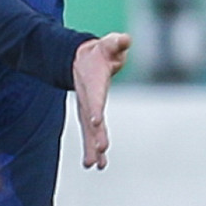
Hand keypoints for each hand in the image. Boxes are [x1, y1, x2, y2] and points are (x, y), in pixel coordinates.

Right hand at [72, 32, 129, 169]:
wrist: (81, 61)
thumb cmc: (100, 52)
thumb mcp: (109, 44)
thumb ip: (116, 43)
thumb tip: (124, 39)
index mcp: (93, 85)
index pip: (94, 97)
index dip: (95, 108)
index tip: (97, 121)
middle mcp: (88, 101)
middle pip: (90, 120)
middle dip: (95, 135)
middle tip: (101, 149)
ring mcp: (88, 110)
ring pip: (89, 132)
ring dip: (92, 148)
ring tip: (95, 166)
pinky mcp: (91, 116)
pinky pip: (92, 135)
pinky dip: (94, 150)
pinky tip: (97, 165)